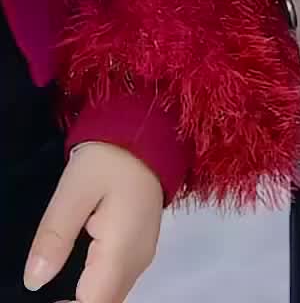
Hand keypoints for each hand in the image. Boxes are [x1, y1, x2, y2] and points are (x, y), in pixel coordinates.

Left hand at [24, 142, 162, 302]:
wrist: (148, 130)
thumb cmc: (110, 157)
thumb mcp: (74, 189)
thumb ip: (54, 235)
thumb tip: (34, 280)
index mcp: (122, 252)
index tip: (44, 293)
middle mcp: (137, 262)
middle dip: (73, 302)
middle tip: (46, 285)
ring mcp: (142, 256)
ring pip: (110, 296)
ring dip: (84, 295)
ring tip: (54, 282)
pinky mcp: (140, 247)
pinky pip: (115, 281)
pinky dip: (93, 285)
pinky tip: (73, 271)